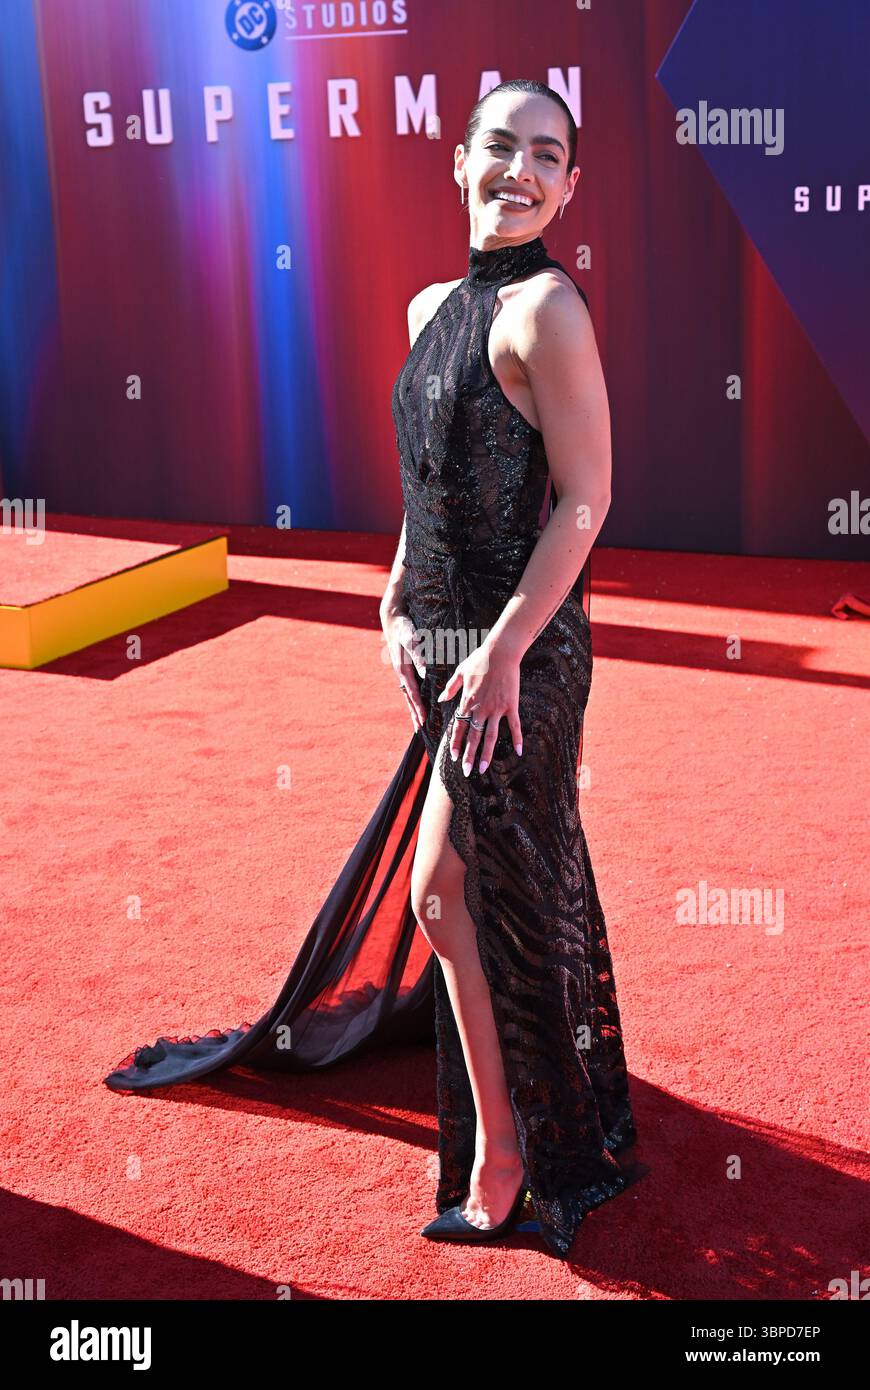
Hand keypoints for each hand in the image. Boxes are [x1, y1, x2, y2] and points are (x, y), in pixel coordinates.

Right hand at [382, 608, 427, 732]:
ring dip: (412, 707)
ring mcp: (401, 670)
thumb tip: (425, 672)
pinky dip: (412, 696)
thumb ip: (418, 655)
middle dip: (414, 713)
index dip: (418, 707)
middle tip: (418, 730)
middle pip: (408, 698)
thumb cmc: (403, 627)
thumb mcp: (411, 639)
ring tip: (417, 720)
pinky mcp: (403, 666)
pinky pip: (409, 685)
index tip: (423, 721)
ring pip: (408, 693)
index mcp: (403, 669)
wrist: (392, 616)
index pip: (412, 693)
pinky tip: (416, 700)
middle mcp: (401, 672)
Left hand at [437, 640, 522, 775]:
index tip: (454, 757)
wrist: (501, 652)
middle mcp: (481, 708)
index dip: (456, 743)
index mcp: (468, 702)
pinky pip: (515, 725)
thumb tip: (442, 699)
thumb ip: (451, 688)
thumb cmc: (480, 659)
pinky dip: (517, 739)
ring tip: (484, 769)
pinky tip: (519, 752)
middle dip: (469, 756)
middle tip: (466, 772)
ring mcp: (497, 708)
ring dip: (487, 754)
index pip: (460, 727)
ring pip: (491, 736)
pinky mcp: (511, 705)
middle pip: (474, 737)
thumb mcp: (460, 672)